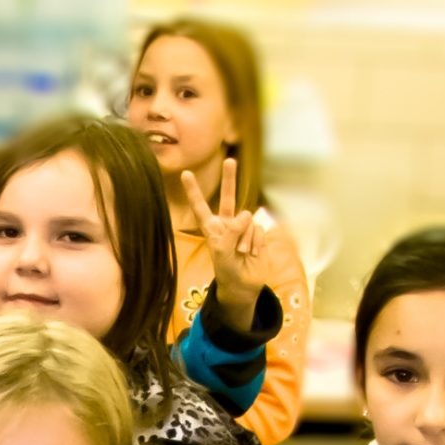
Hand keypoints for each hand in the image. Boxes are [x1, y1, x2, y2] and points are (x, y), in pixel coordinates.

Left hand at [180, 158, 267, 332]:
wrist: (243, 284)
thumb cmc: (227, 270)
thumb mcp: (222, 254)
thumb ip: (231, 234)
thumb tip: (247, 213)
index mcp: (212, 228)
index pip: (200, 207)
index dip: (193, 191)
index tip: (185, 173)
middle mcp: (227, 223)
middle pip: (228, 197)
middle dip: (230, 179)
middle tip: (230, 160)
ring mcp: (243, 227)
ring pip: (248, 221)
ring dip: (246, 240)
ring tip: (242, 253)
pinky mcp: (258, 232)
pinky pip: (259, 230)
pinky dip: (256, 242)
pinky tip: (252, 252)